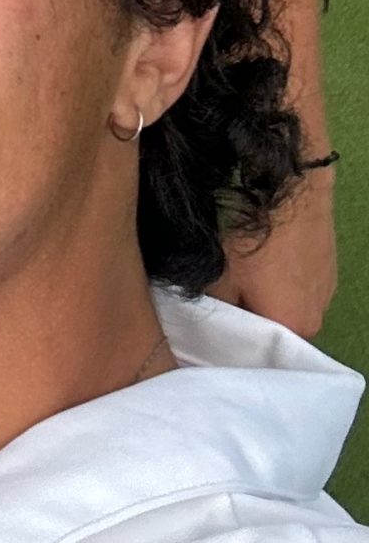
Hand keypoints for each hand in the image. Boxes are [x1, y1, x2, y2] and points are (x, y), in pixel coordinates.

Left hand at [211, 167, 338, 340]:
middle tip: (229, 299)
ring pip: (290, 308)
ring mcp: (327, 296)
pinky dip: (286, 283)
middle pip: (277, 330)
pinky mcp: (331, 273)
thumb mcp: (222, 276)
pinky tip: (271, 263)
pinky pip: (303, 289)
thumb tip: (211, 319)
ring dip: (271, 300)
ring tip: (250, 278)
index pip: (259, 348)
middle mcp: (316, 321)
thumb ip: (217, 307)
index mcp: (292, 329)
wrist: (294, 194)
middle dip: (254, 318)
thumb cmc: (256, 240)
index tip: (218, 324)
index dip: (235, 338)